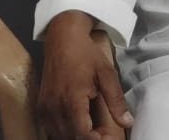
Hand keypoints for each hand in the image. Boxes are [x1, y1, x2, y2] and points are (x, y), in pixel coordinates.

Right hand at [38, 11, 133, 139]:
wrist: (63, 39)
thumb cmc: (86, 55)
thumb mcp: (107, 74)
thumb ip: (116, 101)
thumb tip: (127, 122)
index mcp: (72, 100)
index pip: (81, 134)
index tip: (108, 137)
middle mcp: (54, 107)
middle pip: (70, 137)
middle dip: (88, 139)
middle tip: (103, 134)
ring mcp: (45, 108)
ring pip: (58, 135)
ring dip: (75, 136)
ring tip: (93, 130)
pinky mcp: (41, 107)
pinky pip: (50, 128)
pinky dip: (64, 132)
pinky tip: (78, 125)